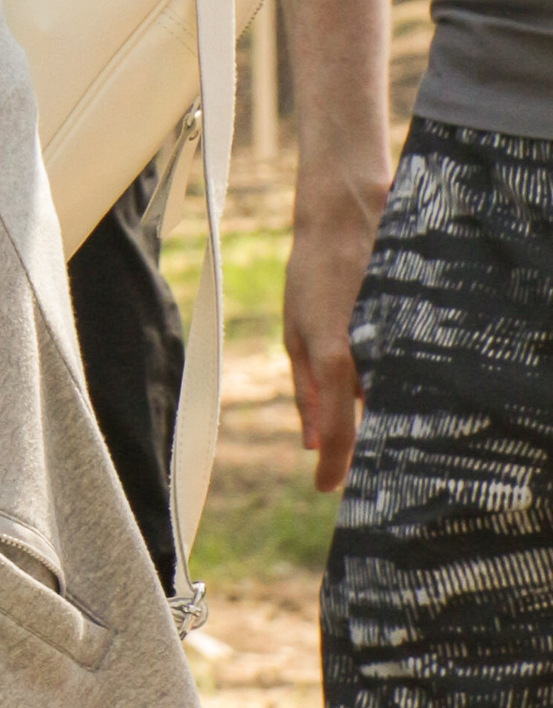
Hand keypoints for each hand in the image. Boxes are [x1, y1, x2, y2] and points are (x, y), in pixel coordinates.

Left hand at [286, 176, 378, 491]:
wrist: (345, 218)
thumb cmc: (311, 276)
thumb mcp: (295, 333)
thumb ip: (305, 390)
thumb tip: (310, 443)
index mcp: (333, 355)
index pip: (339, 430)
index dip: (334, 466)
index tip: (326, 488)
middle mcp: (370, 352)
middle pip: (375, 421)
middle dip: (367, 447)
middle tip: (358, 466)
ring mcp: (395, 338)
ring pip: (395, 395)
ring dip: (384, 409)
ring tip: (378, 414)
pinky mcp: (412, 325)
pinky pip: (407, 368)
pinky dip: (398, 379)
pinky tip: (391, 377)